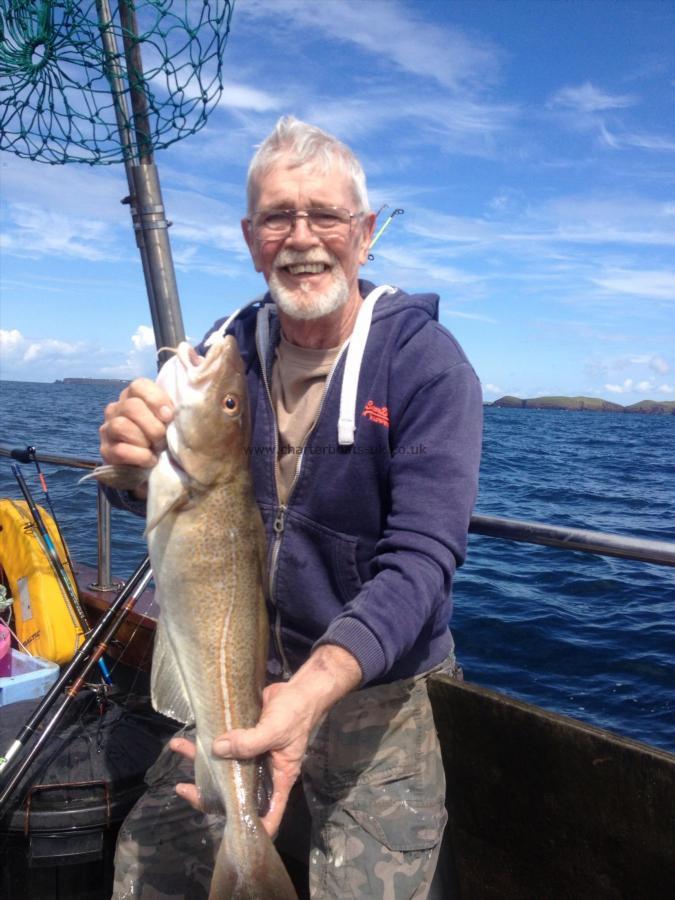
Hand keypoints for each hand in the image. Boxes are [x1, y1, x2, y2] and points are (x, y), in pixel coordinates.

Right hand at [99, 378, 173, 478]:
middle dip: (152, 425)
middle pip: (131, 406)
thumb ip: (177, 410)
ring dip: (144, 439)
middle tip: (162, 437)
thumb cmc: (164, 439)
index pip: (139, 385)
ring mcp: (108, 429)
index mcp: (134, 397)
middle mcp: (116, 409)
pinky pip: (121, 450)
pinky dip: (140, 456)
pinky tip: (150, 460)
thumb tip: (199, 404)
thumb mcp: (171, 421)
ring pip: (121, 426)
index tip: (169, 416)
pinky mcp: (106, 451)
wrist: (150, 470)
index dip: (156, 399)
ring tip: (155, 449)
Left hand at [171, 680, 308, 837]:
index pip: (267, 813)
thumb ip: (249, 743)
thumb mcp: (276, 731)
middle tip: (184, 788)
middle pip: (235, 792)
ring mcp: (250, 756)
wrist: (299, 689)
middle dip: (209, 792)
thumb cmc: (296, 714)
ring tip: (178, 748)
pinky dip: (204, 742)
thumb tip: (216, 749)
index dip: (253, 827)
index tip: (232, 834)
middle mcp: (262, 773)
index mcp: (277, 780)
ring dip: (200, 761)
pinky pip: (222, 745)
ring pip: (223, 767)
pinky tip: (188, 736)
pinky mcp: (243, 738)